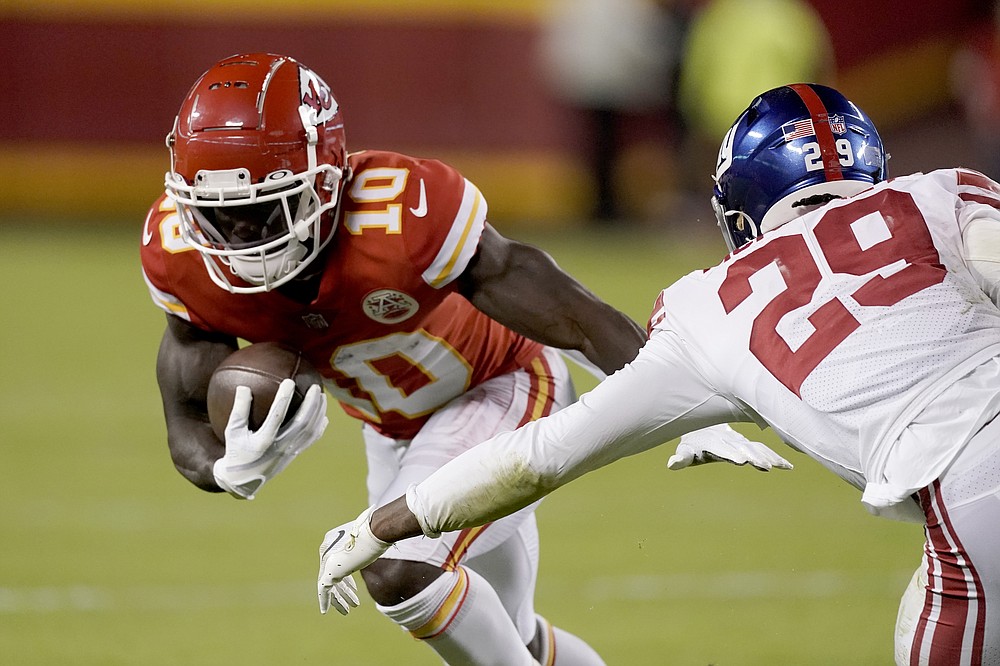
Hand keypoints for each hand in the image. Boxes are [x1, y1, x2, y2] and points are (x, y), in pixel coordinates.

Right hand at [213, 380, 327, 498]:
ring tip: (322, 396)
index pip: (276, 416)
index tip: (289, 381)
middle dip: (311, 404)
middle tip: (315, 386)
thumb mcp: (232, 432)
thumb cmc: (236, 452)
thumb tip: (243, 386)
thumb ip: (239, 410)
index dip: (284, 398)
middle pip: (301, 423)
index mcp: (263, 441)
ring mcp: (289, 452)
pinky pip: (311, 440)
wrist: (243, 481)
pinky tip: (323, 416)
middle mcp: (280, 447)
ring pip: (310, 431)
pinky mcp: (294, 455)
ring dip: (318, 413)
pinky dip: (319, 427)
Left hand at [317, 506, 390, 615]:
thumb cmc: (378, 529)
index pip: (337, 562)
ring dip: (338, 599)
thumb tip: (381, 543)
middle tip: (352, 603)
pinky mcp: (330, 570)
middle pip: (332, 575)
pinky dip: (324, 600)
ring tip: (347, 611)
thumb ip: (368, 545)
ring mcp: (327, 560)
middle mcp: (327, 549)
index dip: (347, 579)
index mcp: (334, 540)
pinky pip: (323, 589)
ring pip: (329, 585)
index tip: (353, 590)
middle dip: (343, 591)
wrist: (376, 529)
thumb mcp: (371, 538)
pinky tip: (325, 610)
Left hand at [667, 424, 791, 471]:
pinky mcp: (747, 444)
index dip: (731, 453)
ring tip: (780, 466)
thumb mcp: (685, 450)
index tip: (742, 461)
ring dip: (767, 456)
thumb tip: (671, 464)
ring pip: (755, 447)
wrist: (703, 424)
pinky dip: (774, 456)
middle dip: (753, 456)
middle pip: (743, 448)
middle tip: (765, 466)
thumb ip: (681, 458)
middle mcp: (728, 440)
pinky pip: (762, 449)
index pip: (722, 448)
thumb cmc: (692, 442)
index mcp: (712, 442)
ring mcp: (739, 441)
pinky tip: (787, 466)